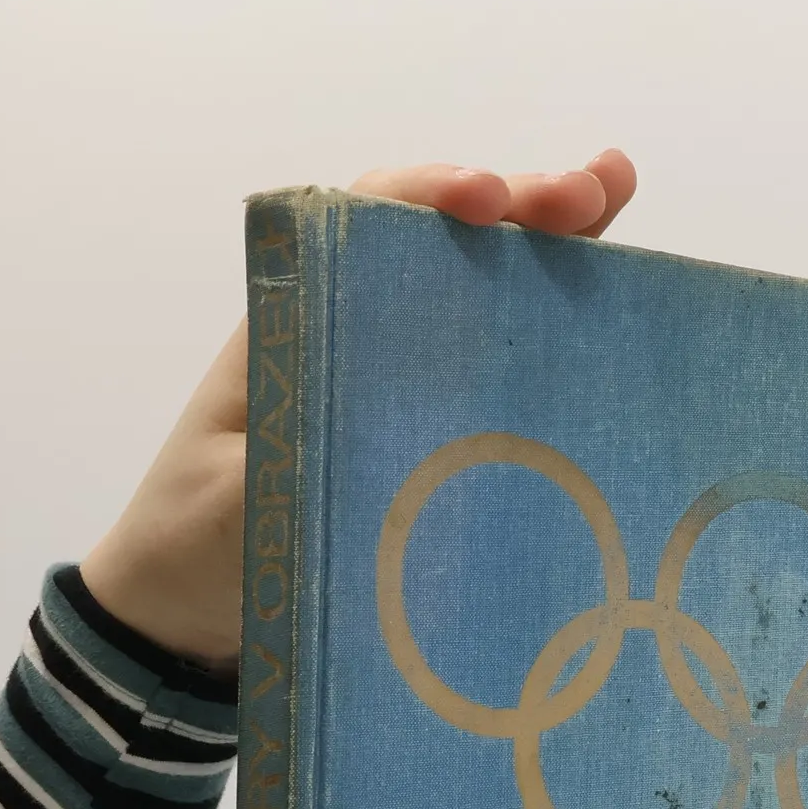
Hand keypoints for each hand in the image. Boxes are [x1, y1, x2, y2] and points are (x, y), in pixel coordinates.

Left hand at [79, 150, 637, 672]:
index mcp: (296, 323)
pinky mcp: (431, 436)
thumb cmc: (196, 548)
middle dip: (523, 204)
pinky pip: (501, 369)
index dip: (433, 197)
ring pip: (486, 289)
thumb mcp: (236, 511)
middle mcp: (355, 332)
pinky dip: (558, 332)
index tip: (490, 199)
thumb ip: (289, 469)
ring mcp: (399, 381)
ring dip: (553, 246)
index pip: (368, 224)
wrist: (187, 616)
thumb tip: (372, 452)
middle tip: (595, 192)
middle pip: (446, 239)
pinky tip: (620, 315)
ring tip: (617, 195)